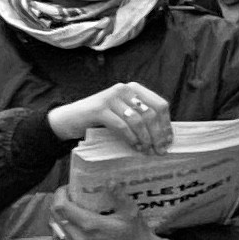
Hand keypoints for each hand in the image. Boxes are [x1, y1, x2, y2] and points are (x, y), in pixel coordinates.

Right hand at [47, 82, 172, 148]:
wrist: (69, 119)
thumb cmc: (101, 119)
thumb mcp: (124, 115)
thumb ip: (142, 118)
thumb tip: (165, 137)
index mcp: (134, 89)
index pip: (160, 105)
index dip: (166, 125)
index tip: (169, 142)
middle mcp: (123, 89)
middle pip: (151, 114)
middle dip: (157, 135)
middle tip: (159, 151)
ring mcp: (110, 97)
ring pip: (137, 120)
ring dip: (144, 139)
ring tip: (146, 151)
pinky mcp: (98, 108)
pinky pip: (121, 125)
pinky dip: (130, 138)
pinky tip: (134, 146)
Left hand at [54, 195, 173, 239]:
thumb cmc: (136, 234)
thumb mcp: (131, 212)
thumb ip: (119, 195)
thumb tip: (109, 181)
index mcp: (90, 225)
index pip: (61, 207)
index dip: (60, 194)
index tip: (68, 188)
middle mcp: (79, 238)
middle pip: (55, 217)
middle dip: (58, 203)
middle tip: (69, 197)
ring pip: (55, 229)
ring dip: (59, 217)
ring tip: (70, 210)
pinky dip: (61, 231)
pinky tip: (71, 226)